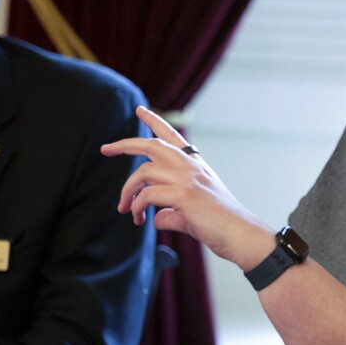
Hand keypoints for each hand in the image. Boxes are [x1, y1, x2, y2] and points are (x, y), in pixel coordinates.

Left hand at [101, 106, 273, 267]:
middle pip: (152, 145)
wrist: (240, 234)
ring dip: (127, 192)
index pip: (173, 137)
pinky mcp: (183, 195)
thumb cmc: (221, 225)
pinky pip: (146, 196)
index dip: (154, 121)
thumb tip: (155, 218)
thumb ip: (172, 210)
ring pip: (143, 172)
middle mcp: (191, 167)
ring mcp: (187, 179)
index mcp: (196, 166)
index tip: (140, 110)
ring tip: (125, 210)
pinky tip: (141, 220)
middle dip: (125, 144)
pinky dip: (138, 208)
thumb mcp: (192, 211)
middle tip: (105, 149)